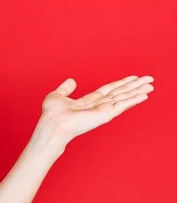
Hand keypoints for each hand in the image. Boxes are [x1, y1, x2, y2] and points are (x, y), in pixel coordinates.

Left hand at [39, 75, 154, 144]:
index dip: (121, 83)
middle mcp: (99, 106)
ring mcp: (103, 110)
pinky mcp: (105, 114)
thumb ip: (66, 88)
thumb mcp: (58, 96)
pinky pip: (122, 105)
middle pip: (120, 93)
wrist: (52, 124)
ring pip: (124, 97)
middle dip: (135, 86)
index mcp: (89, 101)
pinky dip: (133, 99)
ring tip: (151, 85)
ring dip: (138, 91)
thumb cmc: (52, 114)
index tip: (133, 78)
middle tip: (149, 79)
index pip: (109, 90)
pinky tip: (143, 95)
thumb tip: (72, 80)